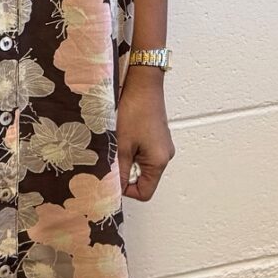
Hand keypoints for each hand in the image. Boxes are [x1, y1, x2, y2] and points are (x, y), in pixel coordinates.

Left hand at [119, 68, 174, 202]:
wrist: (143, 84)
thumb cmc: (135, 110)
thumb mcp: (121, 144)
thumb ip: (118, 170)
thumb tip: (113, 188)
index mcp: (159, 162)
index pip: (144, 193)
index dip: (126, 189)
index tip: (112, 177)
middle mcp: (165, 156)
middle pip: (143, 180)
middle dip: (125, 172)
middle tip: (112, 157)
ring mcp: (162, 146)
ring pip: (141, 166)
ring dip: (127, 159)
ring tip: (118, 143)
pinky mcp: (157, 137)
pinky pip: (143, 153)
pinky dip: (131, 150)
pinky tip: (123, 136)